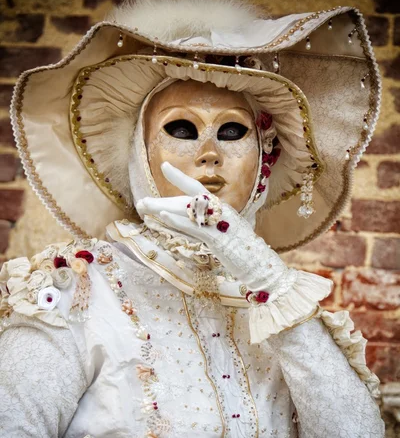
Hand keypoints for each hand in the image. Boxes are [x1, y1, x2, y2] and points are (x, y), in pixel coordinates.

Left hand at [137, 162, 287, 292]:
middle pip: (187, 199)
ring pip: (187, 211)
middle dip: (163, 200)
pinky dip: (176, 220)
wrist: (265, 269)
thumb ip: (217, 230)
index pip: (198, 190)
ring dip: (163, 208)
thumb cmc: (249, 257)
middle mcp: (222, 212)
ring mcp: (220, 224)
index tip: (164, 167)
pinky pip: (193, 226)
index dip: (180, 178)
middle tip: (142, 202)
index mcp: (224, 211)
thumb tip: (203, 226)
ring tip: (144, 206)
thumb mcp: (230, 239)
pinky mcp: (217, 238)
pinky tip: (162, 215)